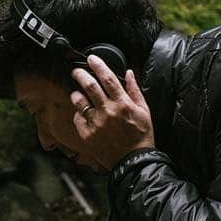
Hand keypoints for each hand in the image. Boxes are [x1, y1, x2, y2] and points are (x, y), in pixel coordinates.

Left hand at [70, 55, 154, 170]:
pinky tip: (81, 111)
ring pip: (80, 101)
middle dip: (81, 74)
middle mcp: (108, 112)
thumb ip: (135, 90)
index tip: (92, 59)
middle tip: (77, 71)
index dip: (98, 65)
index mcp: (123, 104)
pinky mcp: (88, 135)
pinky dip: (78, 112)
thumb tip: (129, 73)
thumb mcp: (144, 111)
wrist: (133, 161)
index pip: (108, 78)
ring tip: (77, 92)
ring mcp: (96, 124)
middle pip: (90, 86)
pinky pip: (77, 118)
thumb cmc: (141, 136)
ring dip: (76, 93)